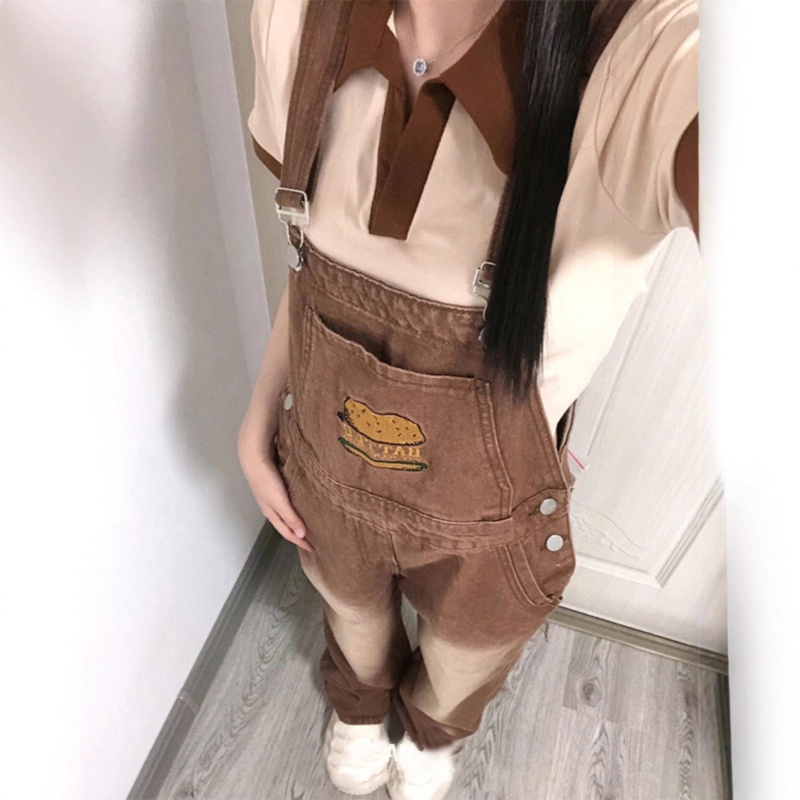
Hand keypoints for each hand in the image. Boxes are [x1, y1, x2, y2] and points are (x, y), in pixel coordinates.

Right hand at [238, 423, 313, 552]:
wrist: (255, 455)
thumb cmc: (266, 480)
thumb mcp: (279, 501)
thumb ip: (290, 517)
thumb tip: (301, 535)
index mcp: (271, 512)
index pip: (287, 532)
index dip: (299, 541)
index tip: (314, 549)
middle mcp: (272, 505)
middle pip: (287, 523)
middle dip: (299, 533)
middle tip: (315, 539)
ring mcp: (273, 494)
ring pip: (288, 511)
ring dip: (299, 518)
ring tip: (313, 522)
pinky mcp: (277, 482)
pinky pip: (290, 498)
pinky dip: (298, 505)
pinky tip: (305, 502)